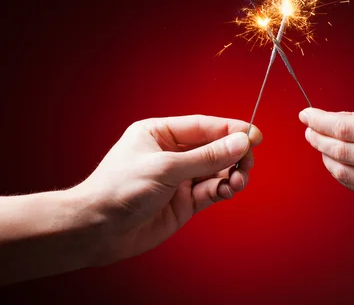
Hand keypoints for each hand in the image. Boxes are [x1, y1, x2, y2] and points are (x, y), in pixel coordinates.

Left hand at [71, 115, 261, 265]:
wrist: (97, 230)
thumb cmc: (119, 190)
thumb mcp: (166, 168)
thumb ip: (207, 157)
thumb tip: (240, 142)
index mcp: (160, 134)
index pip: (204, 126)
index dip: (231, 129)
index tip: (255, 135)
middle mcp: (172, 154)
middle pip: (214, 148)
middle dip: (234, 154)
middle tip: (248, 162)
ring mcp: (179, 178)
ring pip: (217, 171)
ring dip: (232, 174)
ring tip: (239, 181)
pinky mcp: (184, 201)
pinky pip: (212, 190)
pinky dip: (224, 190)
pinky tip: (228, 190)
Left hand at [299, 106, 353, 201]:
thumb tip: (331, 120)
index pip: (343, 128)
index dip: (319, 121)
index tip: (306, 115)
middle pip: (340, 151)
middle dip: (317, 139)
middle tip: (309, 130)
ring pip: (345, 172)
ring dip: (326, 157)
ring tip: (321, 145)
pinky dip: (342, 173)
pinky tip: (337, 162)